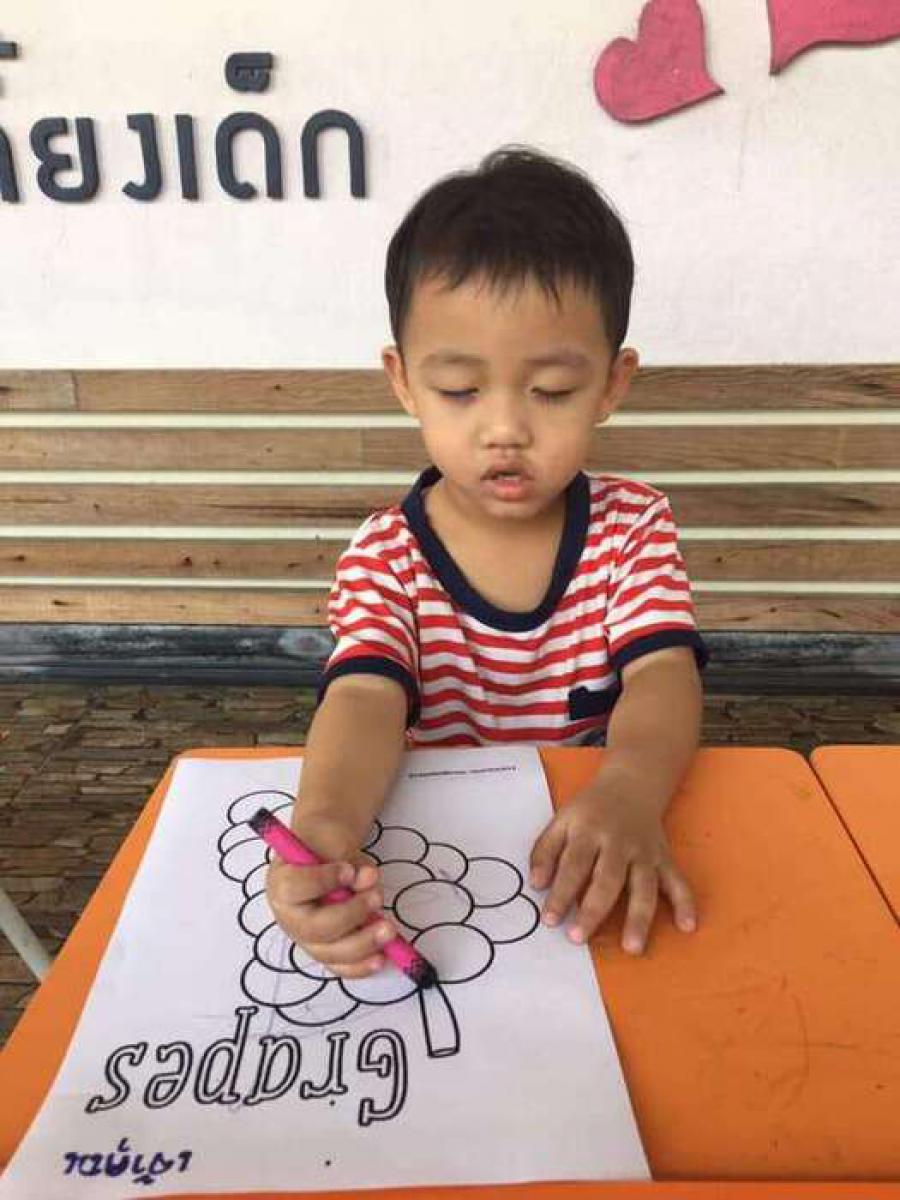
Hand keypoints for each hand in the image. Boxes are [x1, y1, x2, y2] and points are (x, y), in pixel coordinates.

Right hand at [265, 817, 396, 978]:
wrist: (323, 862)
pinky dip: (362, 966)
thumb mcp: (335, 846)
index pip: (293, 888)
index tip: (349, 870)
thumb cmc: (325, 853)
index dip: (323, 881)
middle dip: (351, 915)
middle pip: (314, 928)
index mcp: (281, 883)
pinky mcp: (323, 952)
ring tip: (388, 929)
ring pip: (329, 953)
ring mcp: (305, 939)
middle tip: (376, 898)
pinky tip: (381, 958)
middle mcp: (289, 917)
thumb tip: (367, 880)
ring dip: (362, 943)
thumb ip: (350, 861)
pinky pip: (339, 967)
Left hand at [529, 778, 696, 953]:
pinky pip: (677, 881)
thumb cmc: (591, 809)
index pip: (573, 865)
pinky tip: (687, 926)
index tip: (550, 920)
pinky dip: (685, 903)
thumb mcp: (562, 820)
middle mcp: (618, 842)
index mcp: (589, 831)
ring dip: (639, 917)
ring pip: (644, 886)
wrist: (632, 782)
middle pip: (607, 879)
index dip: (560, 893)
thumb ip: (545, 851)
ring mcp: (644, 852)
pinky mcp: (664, 858)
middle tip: (579, 938)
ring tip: (632, 946)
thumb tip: (536, 884)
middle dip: (593, 910)